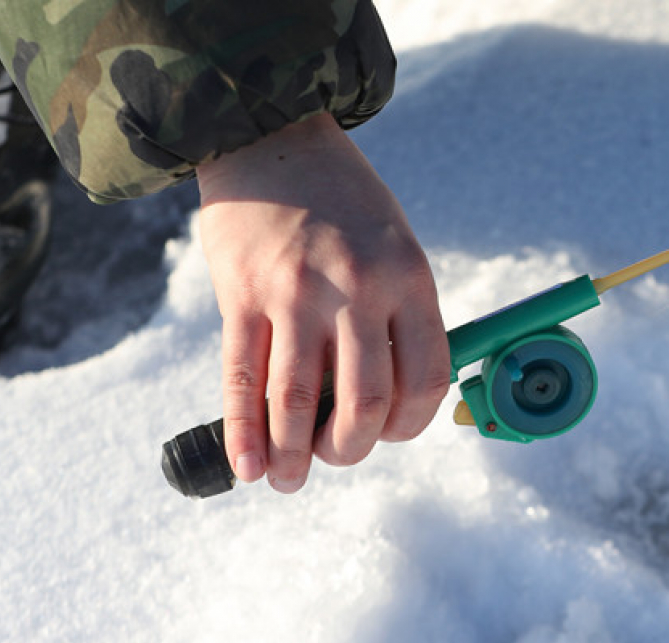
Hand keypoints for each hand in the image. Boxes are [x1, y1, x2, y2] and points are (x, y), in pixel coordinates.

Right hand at [196, 113, 450, 492]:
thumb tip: (386, 405)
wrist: (271, 137)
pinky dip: (245, 433)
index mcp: (409, 277)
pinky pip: (242, 379)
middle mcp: (357, 287)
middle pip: (366, 401)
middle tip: (332, 456)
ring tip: (288, 479)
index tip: (388, 434)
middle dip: (349, 448)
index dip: (408, 426)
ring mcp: (296, 292)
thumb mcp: (394, 245)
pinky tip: (248, 466)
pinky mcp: (242, 295)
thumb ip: (396, 316)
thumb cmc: (342, 205)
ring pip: (298, 400)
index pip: (426, 379)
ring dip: (294, 456)